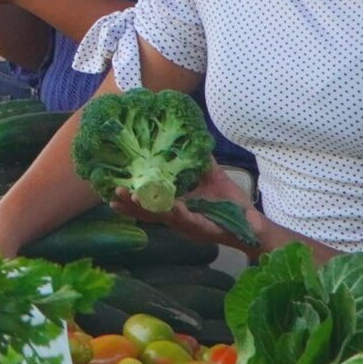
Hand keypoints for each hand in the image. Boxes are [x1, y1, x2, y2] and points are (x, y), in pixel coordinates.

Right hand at [111, 166, 267, 253]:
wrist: (251, 223)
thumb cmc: (229, 204)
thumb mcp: (211, 177)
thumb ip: (200, 161)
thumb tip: (192, 136)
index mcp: (175, 207)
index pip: (147, 205)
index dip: (130, 199)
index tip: (111, 190)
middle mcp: (176, 218)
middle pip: (146, 213)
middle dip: (129, 204)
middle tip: (113, 194)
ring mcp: (186, 224)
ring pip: (159, 216)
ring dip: (144, 208)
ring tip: (130, 196)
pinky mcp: (200, 227)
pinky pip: (185, 219)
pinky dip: (175, 212)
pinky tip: (169, 206)